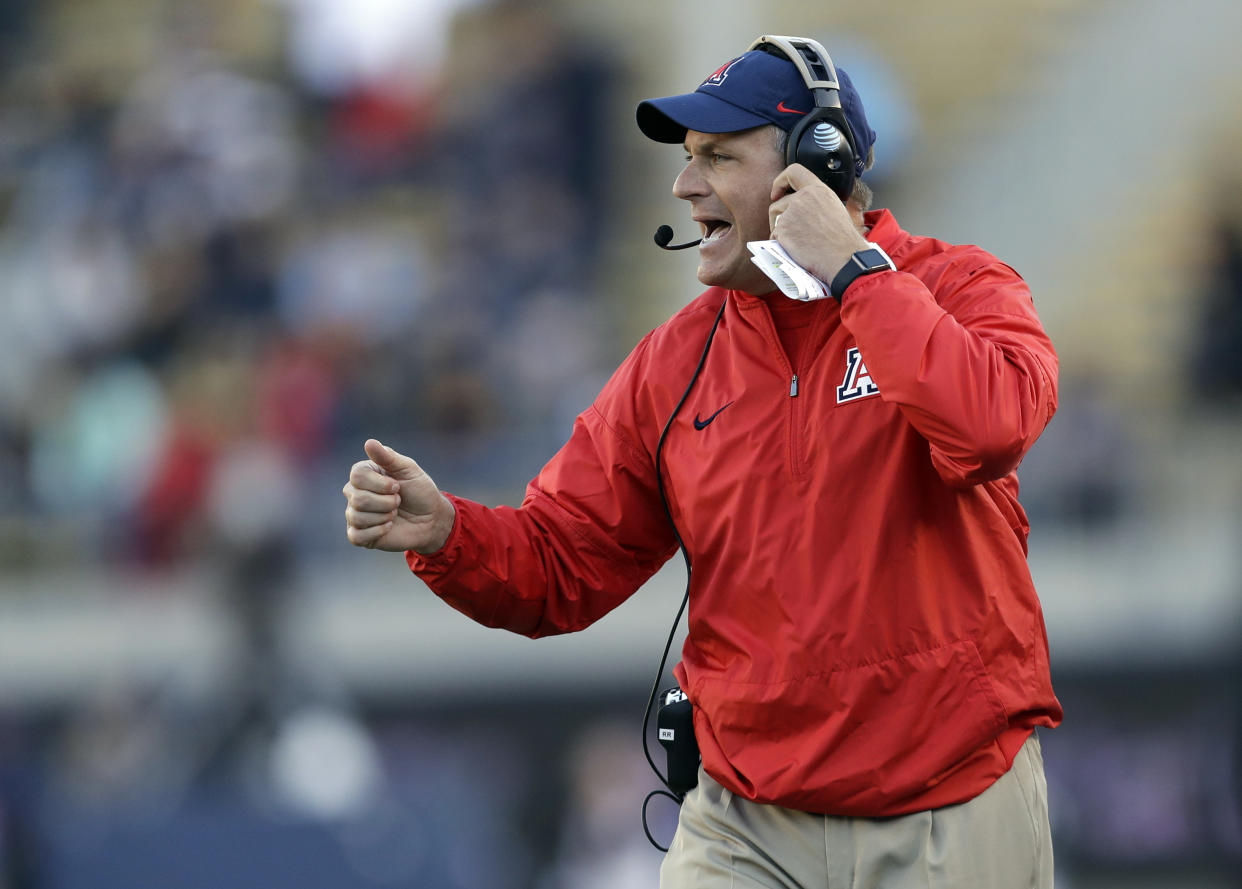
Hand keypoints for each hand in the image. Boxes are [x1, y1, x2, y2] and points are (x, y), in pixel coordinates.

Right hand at [342, 439, 455, 553]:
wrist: (431, 519)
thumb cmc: (420, 491)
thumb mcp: (409, 469)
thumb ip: (388, 457)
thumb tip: (369, 442)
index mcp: (364, 474)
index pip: (357, 475)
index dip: (380, 483)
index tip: (397, 486)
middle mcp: (355, 493)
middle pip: (357, 498)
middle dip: (386, 502)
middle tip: (399, 501)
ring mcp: (355, 514)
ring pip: (357, 517)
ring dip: (384, 516)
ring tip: (394, 513)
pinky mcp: (359, 535)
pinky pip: (356, 536)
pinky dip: (377, 531)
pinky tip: (389, 527)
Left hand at [769, 164, 869, 283]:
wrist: (844, 258)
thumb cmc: (843, 241)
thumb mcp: (834, 210)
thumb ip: (816, 204)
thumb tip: (802, 211)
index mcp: (818, 190)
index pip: (793, 171)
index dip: (779, 181)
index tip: (777, 194)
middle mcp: (803, 197)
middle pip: (778, 203)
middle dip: (776, 217)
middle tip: (783, 229)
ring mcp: (791, 212)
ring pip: (774, 221)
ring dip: (778, 231)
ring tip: (794, 243)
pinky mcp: (783, 229)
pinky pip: (773, 235)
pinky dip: (778, 244)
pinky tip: (793, 250)